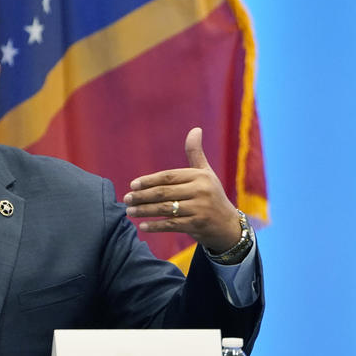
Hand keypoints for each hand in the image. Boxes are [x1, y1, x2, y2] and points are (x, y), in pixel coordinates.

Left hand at [123, 127, 240, 252]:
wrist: (228, 225)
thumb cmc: (213, 196)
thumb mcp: (206, 174)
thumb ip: (196, 153)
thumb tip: (195, 129)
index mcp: (200, 176)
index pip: (168, 177)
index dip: (149, 180)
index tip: (133, 185)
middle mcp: (201, 191)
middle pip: (164, 192)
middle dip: (142, 196)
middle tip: (127, 199)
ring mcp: (200, 209)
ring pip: (165, 209)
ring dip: (144, 211)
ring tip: (129, 212)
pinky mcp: (197, 225)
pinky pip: (171, 225)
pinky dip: (155, 226)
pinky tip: (142, 226)